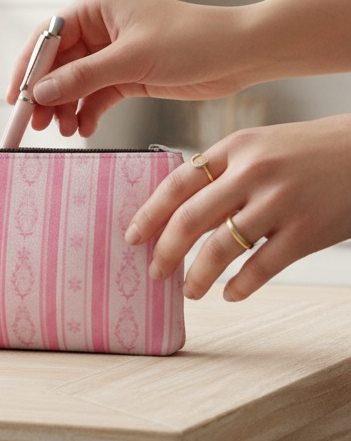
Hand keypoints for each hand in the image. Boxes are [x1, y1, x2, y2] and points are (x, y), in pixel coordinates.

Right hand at [7, 0, 251, 137]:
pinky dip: (87, 112)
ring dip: (66, 107)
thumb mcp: (131, 60)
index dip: (28, 68)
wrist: (241, 54)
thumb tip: (41, 93)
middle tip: (35, 123)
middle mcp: (100, 27)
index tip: (16, 98)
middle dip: (46, 94)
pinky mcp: (128, 75)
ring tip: (64, 131)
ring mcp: (113, 53)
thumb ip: (83, 77)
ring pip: (74, 83)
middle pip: (57, 63)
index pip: (47, 37)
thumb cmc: (192, 40)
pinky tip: (85, 129)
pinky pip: (96, 95)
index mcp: (96, 8)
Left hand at [124, 115, 350, 300]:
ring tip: (190, 290)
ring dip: (198, 276)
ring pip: (221, 248)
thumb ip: (223, 170)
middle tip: (154, 271)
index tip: (132, 236)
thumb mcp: (261, 145)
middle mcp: (254, 172)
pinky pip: (261, 267)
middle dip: (165, 250)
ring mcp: (281, 202)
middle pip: (190, 218)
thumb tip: (179, 210)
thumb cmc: (309, 151)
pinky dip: (240, 286)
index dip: (149, 213)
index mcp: (235, 147)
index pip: (178, 183)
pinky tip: (230, 295)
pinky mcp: (307, 231)